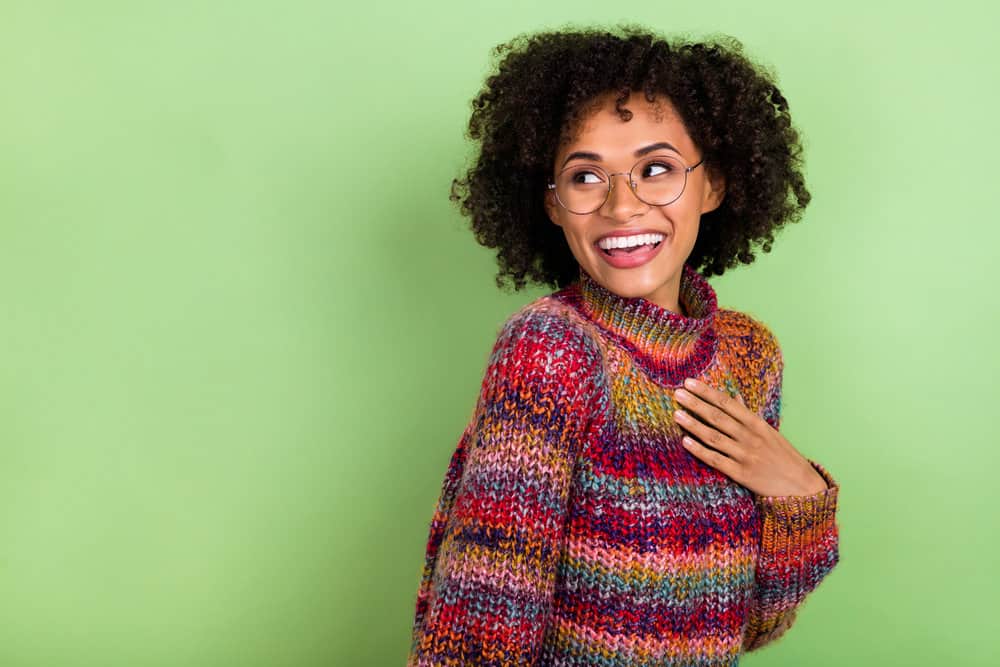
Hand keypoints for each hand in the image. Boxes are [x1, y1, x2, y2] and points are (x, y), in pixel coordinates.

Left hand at [673, 377, 827, 496]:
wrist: (802, 486)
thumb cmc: (783, 456)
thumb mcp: (769, 432)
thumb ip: (749, 415)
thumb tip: (736, 396)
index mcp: (757, 423)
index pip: (727, 403)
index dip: (707, 392)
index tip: (689, 383)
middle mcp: (750, 437)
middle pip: (717, 417)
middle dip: (696, 404)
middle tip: (678, 393)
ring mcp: (745, 455)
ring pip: (714, 436)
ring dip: (693, 424)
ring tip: (676, 414)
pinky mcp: (741, 474)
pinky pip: (715, 459)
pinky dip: (699, 450)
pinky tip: (685, 441)